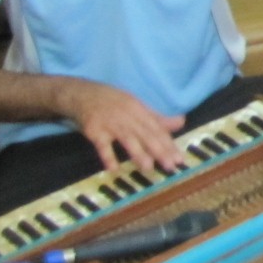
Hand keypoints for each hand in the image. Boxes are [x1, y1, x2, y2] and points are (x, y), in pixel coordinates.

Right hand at [61, 80, 185, 173]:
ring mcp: (110, 122)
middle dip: (159, 150)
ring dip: (137, 153)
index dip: (169, 144)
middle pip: (146, 134)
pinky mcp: (94, 129)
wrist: (80, 93)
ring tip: (148, 167)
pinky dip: (107, 156)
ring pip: (127, 139)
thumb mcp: (135, 105)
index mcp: (139, 110)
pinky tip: (113, 168)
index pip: (157, 129)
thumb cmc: (112, 101)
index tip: (179, 159)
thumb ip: (157, 117)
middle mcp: (127, 115)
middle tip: (170, 166)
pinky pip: (102, 144)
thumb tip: (181, 122)